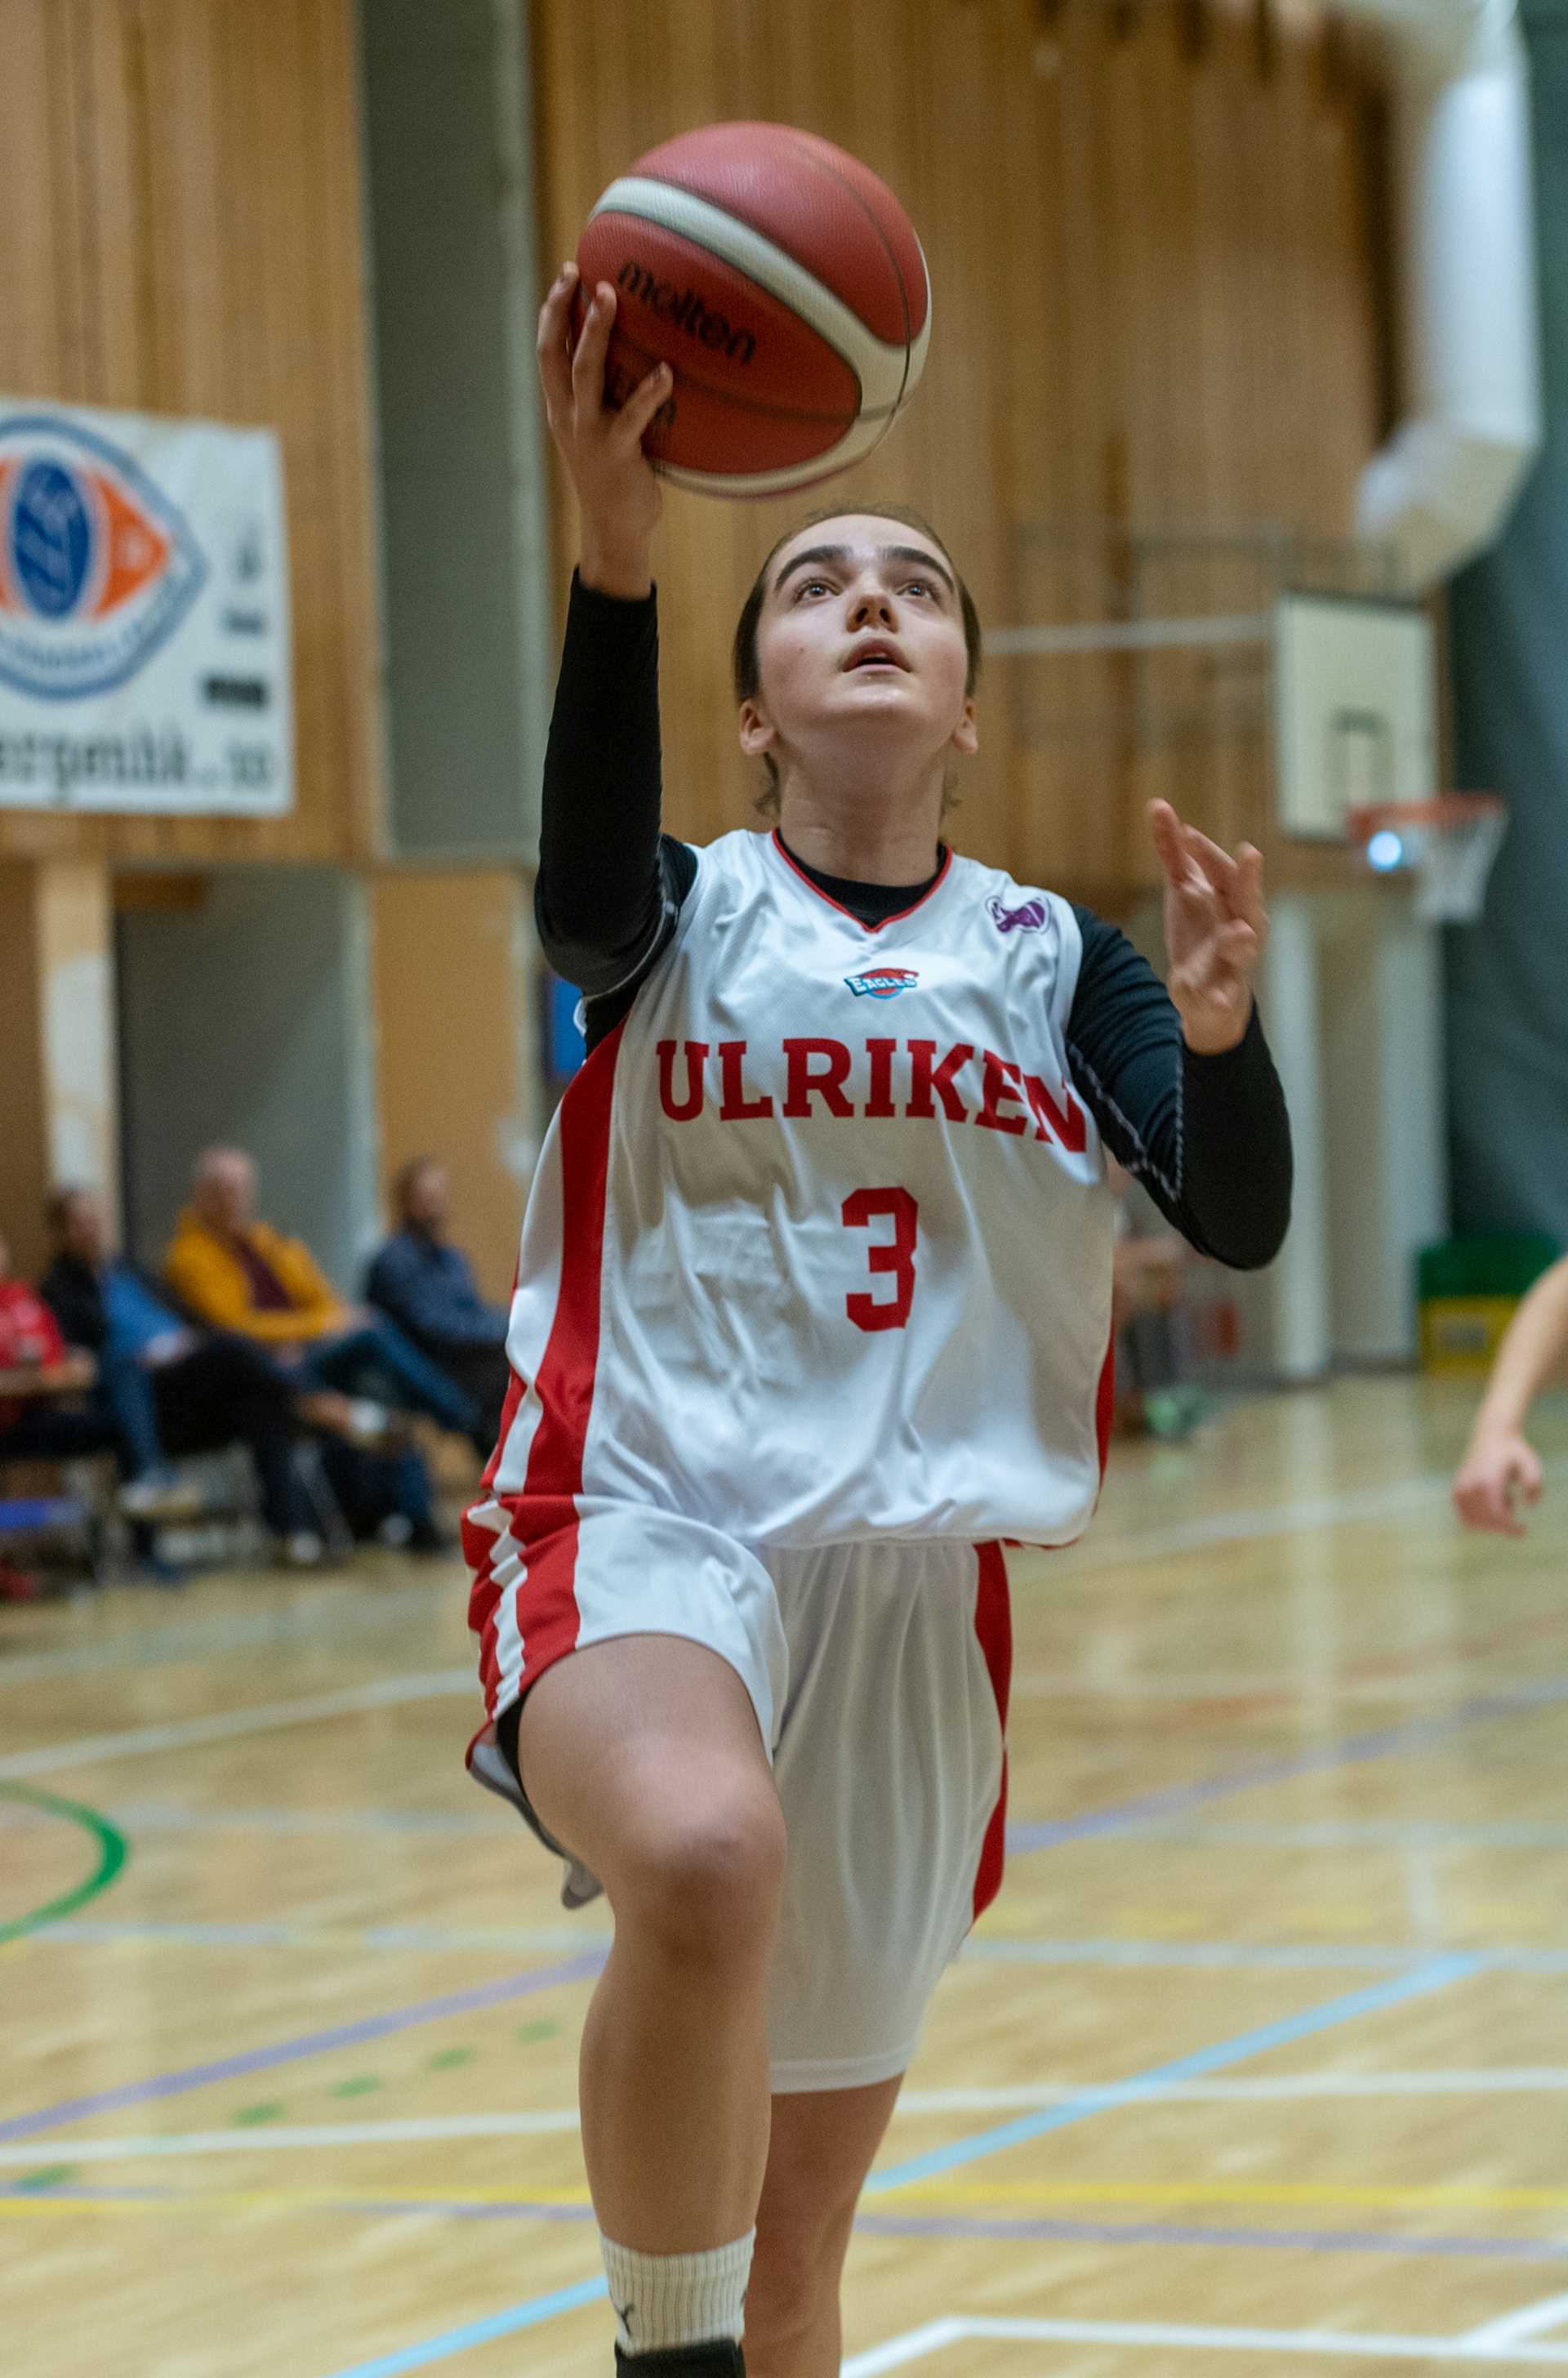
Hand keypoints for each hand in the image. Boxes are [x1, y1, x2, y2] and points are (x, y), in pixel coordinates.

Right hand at [537, 263, 670, 594]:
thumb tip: (640, 355)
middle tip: (579, 272)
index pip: (547, 351)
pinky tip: (667, 372)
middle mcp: (568, 415)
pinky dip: (649, 392)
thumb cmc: (616, 477)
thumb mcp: (601, 432)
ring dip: (597, 332)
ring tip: (610, 298)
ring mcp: (589, 433)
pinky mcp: (617, 452)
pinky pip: (632, 416)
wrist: (614, 530)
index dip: (552, 312)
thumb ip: (608, 397)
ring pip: (586, 373)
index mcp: (560, 408)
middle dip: (563, 310)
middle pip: (556, 353)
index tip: (565, 275)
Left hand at [1148, 800, 1266, 1054]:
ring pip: (1245, 948)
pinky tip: (1211, 999)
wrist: (1208, 994)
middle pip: (1248, 900)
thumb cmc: (1202, 930)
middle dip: (1249, 879)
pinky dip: (1219, 997)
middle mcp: (1242, 925)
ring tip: (1241, 933)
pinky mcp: (1222, 994)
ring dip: (1242, 940)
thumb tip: (1158, 806)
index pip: (1223, 869)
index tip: (1186, 832)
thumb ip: (1174, 853)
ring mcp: (1236, 961)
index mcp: (1232, 899)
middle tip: (1250, 854)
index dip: (1206, 852)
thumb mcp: (1185, 891)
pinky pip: (1223, 997)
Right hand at [1453, 1429, 1542, 1535]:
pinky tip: (1491, 1504)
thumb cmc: (1513, 1452)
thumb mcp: (1531, 1463)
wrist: (1491, 1436)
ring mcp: (1460, 1488)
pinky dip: (1479, 1519)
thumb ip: (1534, 1484)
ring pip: (1474, 1522)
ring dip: (1491, 1520)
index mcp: (1487, 1480)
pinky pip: (1465, 1517)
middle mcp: (1470, 1486)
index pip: (1496, 1515)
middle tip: (1515, 1508)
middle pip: (1486, 1521)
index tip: (1523, 1530)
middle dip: (1503, 1524)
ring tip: (1502, 1499)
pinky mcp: (1456, 1491)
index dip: (1510, 1528)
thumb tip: (1529, 1505)